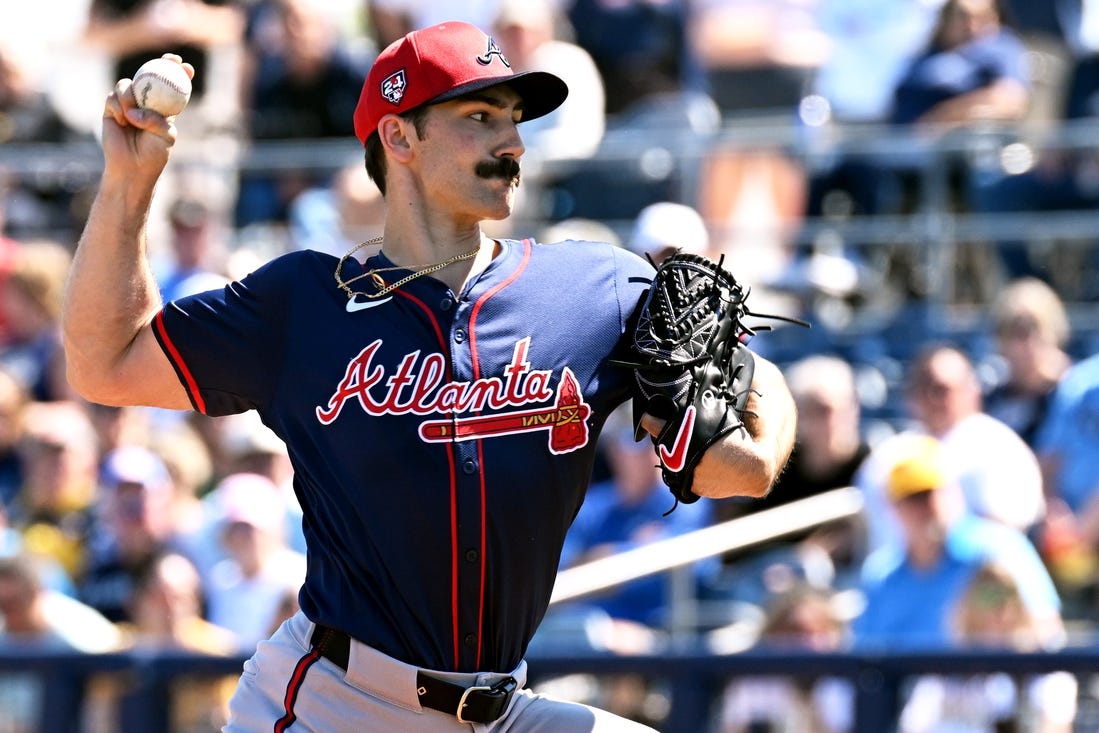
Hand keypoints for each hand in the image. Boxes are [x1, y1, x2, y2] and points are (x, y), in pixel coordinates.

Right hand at [100, 54, 193, 182]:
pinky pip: (113, 96)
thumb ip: (157, 120)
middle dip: (159, 63)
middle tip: (167, 60)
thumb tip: (136, 110)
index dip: (178, 73)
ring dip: (130, 96)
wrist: (132, 168)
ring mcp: (128, 104)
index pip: (172, 86)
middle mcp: (146, 102)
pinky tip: (122, 120)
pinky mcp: (112, 108)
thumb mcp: (166, 136)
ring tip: (132, 117)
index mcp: (164, 108)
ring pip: (127, 84)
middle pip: (150, 75)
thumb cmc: (153, 154)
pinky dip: (118, 106)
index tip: (185, 66)